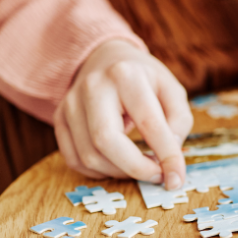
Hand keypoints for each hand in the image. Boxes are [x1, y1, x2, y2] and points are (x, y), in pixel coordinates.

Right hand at [54, 39, 192, 189]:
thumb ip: (178, 122)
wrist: (106, 58)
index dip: (165, 156)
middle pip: (106, 142)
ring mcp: (70, 103)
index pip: (148, 123)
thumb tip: (169, 158)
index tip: (176, 179)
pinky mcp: (59, 119)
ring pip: (89, 156)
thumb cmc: (144, 79)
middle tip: (157, 176)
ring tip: (141, 167)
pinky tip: (117, 165)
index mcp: (127, 76)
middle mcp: (93, 87)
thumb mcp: (172, 90)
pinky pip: (74, 159)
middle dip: (136, 168)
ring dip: (119, 172)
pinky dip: (98, 172)